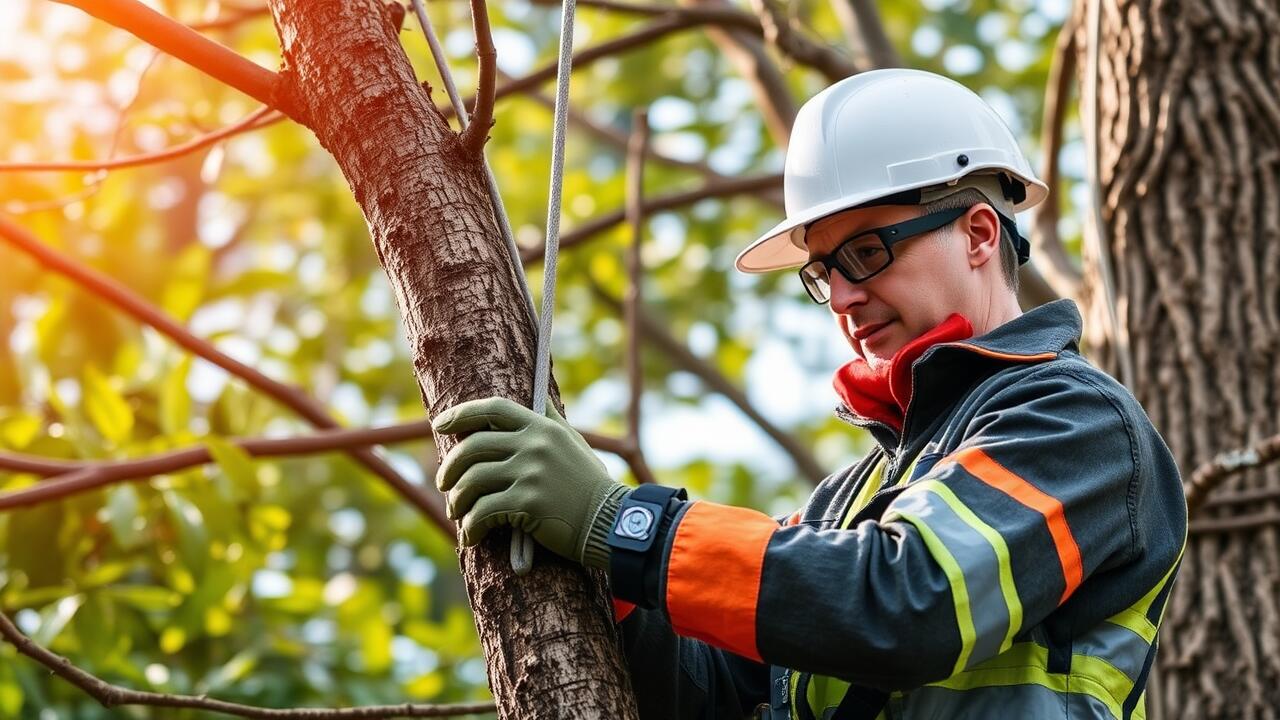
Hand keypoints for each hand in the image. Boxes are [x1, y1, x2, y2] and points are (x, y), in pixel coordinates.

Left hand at [432, 396, 627, 567]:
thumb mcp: (573, 444)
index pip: (493, 409)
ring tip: (457, 514)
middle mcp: (534, 445)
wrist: (609, 522)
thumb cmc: (589, 485)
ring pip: (471, 481)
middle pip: (472, 446)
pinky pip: (483, 512)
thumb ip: (552, 421)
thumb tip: (540, 399)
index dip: (461, 414)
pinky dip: (470, 527)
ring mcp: (531, 473)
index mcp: (542, 428)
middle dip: (449, 468)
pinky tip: (470, 536)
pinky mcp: (528, 504)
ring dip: (456, 501)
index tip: (439, 425)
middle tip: (444, 484)